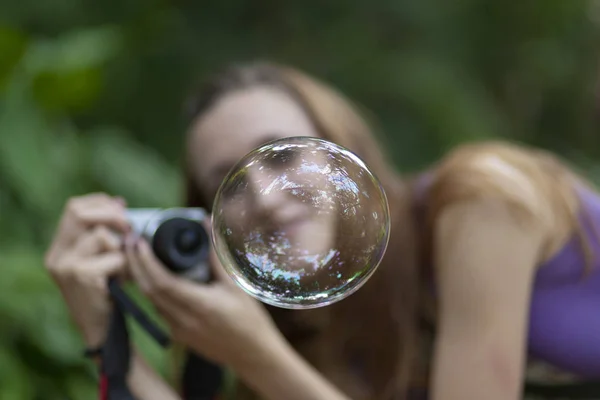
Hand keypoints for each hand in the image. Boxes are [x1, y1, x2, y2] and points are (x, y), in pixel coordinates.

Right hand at [44, 193, 129, 347]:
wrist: (103, 329)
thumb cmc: (107, 291)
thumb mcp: (100, 258)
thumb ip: (104, 232)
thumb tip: (119, 202)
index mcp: (59, 248)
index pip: (74, 207)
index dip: (100, 203)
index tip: (121, 207)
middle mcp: (56, 255)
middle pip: (81, 213)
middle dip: (112, 215)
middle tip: (130, 227)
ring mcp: (65, 266)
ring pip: (102, 235)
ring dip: (122, 248)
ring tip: (124, 267)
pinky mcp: (81, 275)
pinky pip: (113, 256)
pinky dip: (125, 266)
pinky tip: (123, 280)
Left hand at [125, 233, 285, 372]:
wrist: (252, 355)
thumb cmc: (249, 319)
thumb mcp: (236, 284)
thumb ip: (217, 255)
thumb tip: (206, 224)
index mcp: (200, 306)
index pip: (162, 282)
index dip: (146, 261)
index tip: (139, 241)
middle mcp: (184, 320)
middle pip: (148, 290)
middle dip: (135, 264)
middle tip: (130, 241)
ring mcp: (179, 330)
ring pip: (151, 301)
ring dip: (141, 277)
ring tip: (139, 254)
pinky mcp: (179, 335)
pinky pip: (160, 309)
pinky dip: (153, 291)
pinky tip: (156, 276)